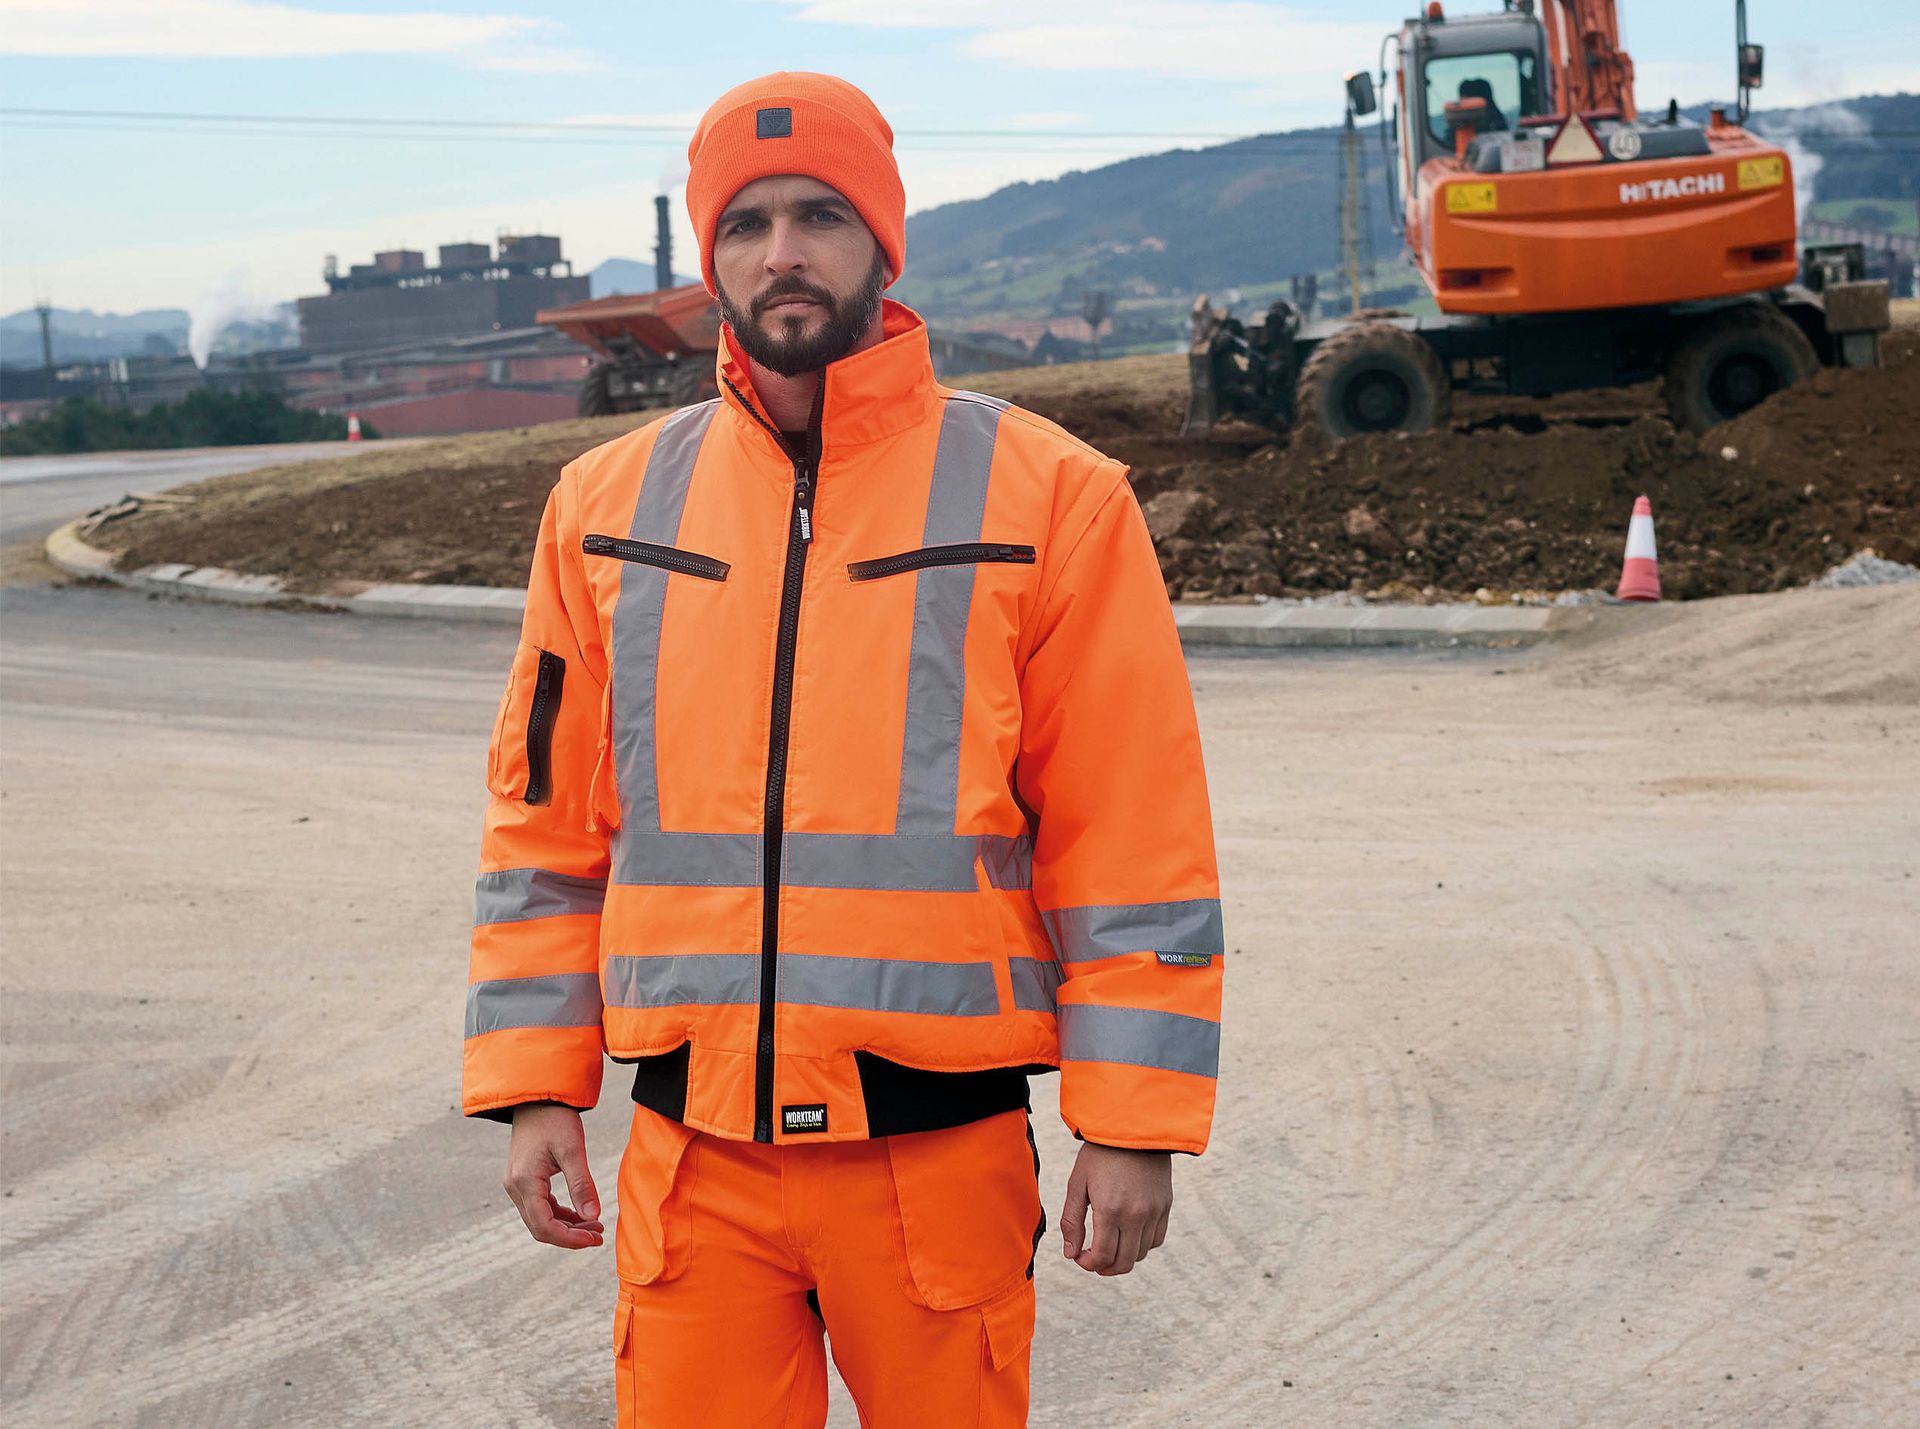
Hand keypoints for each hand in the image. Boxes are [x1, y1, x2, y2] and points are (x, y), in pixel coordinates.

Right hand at [503, 1103, 603, 1249]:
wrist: (538, 1097)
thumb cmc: (555, 1118)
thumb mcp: (573, 1149)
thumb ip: (582, 1184)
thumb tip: (593, 1217)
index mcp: (525, 1182)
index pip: (544, 1226)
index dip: (570, 1239)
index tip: (595, 1239)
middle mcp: (515, 1187)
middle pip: (540, 1228)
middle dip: (570, 1236)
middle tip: (599, 1235)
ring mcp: (516, 1185)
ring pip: (540, 1219)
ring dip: (566, 1227)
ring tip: (595, 1226)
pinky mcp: (523, 1180)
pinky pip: (540, 1207)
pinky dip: (560, 1215)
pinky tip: (581, 1213)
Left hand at [1059, 1142, 1171, 1275]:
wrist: (1134, 1127)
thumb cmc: (1099, 1154)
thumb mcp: (1077, 1183)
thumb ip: (1071, 1221)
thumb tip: (1070, 1254)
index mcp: (1110, 1210)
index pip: (1103, 1257)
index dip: (1089, 1265)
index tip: (1080, 1257)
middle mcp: (1135, 1215)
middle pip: (1123, 1262)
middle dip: (1105, 1268)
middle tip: (1093, 1261)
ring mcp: (1154, 1211)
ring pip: (1141, 1254)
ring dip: (1123, 1258)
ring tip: (1110, 1248)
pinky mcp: (1165, 1205)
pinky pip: (1156, 1239)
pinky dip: (1142, 1246)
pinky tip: (1129, 1237)